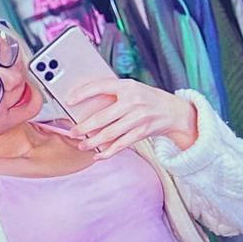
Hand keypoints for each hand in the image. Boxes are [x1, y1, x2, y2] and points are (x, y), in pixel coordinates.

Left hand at [64, 80, 197, 158]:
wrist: (174, 111)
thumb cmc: (147, 99)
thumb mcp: (132, 89)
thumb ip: (113, 94)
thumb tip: (85, 104)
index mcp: (127, 86)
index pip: (101, 86)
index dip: (83, 93)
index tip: (69, 100)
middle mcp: (133, 102)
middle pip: (102, 117)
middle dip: (84, 127)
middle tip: (73, 132)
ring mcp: (138, 118)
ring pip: (110, 133)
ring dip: (93, 141)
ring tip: (82, 145)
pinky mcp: (142, 132)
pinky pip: (121, 144)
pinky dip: (108, 152)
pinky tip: (98, 155)